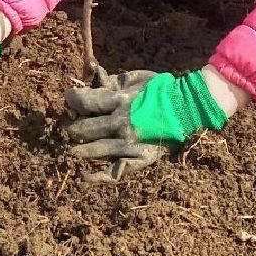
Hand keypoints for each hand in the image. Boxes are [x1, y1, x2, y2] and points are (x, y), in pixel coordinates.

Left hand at [63, 69, 228, 180]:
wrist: (187, 107)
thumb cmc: (160, 90)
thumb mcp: (135, 77)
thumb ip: (111, 81)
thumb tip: (91, 79)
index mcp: (119, 101)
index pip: (84, 102)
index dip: (72, 100)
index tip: (69, 100)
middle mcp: (120, 123)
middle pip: (85, 128)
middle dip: (73, 128)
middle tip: (68, 129)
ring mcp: (129, 143)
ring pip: (95, 149)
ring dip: (79, 150)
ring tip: (71, 151)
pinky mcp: (139, 158)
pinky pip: (116, 171)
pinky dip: (99, 176)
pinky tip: (86, 177)